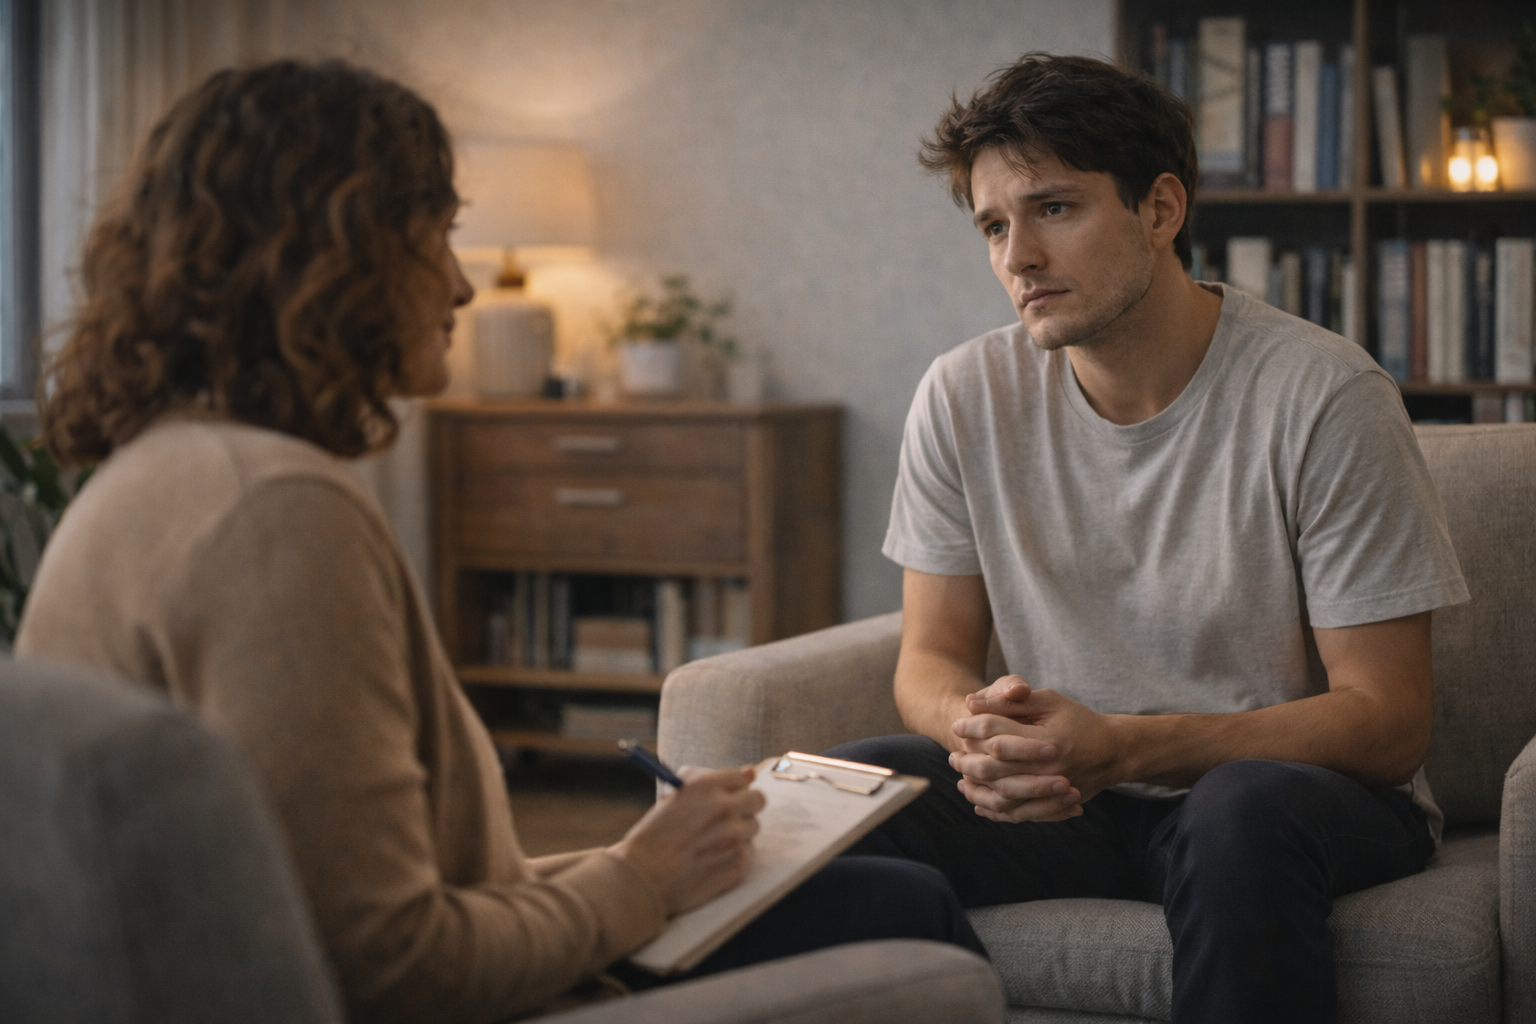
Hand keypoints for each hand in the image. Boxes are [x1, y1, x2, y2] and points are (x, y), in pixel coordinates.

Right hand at [609, 765, 764, 914]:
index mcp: (706, 786)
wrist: (641, 879)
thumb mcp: (673, 798)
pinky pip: (747, 854)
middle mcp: (724, 808)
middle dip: (745, 807)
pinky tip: (710, 862)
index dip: (736, 787)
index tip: (729, 796)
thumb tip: (750, 771)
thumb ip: (710, 784)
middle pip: (758, 800)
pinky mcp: (738, 865)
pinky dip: (733, 857)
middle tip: (727, 818)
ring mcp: (734, 838)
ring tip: (710, 844)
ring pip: (753, 828)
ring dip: (738, 834)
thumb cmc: (653, 837)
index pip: (743, 777)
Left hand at [949, 679, 1118, 822]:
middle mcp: (1049, 769)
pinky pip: (1018, 814)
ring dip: (978, 790)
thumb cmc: (1078, 720)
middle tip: (953, 755)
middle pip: (996, 768)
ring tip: (961, 781)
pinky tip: (979, 803)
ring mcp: (1051, 792)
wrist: (1113, 751)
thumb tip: (971, 702)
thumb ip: (1012, 701)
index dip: (973, 727)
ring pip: (1004, 797)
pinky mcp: (1053, 806)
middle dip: (969, 761)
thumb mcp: (1049, 701)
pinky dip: (995, 811)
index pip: (997, 734)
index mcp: (1047, 740)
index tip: (957, 723)